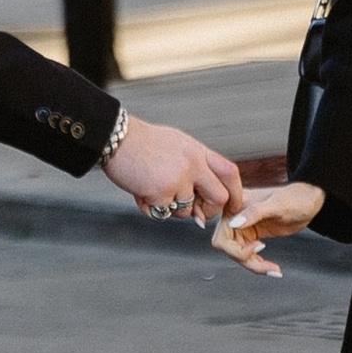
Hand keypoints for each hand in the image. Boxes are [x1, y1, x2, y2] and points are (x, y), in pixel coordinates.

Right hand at [100, 118, 240, 221]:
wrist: (115, 138)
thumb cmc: (142, 143)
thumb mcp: (176, 146)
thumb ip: (192, 170)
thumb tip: (198, 206)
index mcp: (198, 151)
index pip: (230, 172)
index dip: (236, 193)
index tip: (232, 206)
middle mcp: (193, 164)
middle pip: (219, 197)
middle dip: (210, 211)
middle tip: (197, 214)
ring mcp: (178, 178)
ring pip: (187, 210)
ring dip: (171, 209)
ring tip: (153, 191)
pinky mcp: (160, 191)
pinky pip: (163, 214)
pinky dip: (151, 210)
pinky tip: (140, 193)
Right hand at [212, 180, 323, 279]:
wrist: (309, 201)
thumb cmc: (296, 197)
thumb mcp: (277, 205)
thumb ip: (255, 213)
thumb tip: (234, 224)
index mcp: (235, 205)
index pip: (221, 234)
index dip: (234, 248)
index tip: (259, 245)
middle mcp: (235, 217)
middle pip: (228, 248)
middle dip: (245, 259)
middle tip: (265, 263)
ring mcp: (243, 227)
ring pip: (238, 255)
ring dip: (254, 265)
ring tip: (274, 269)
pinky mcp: (251, 236)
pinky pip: (248, 255)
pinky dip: (259, 264)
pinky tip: (272, 267)